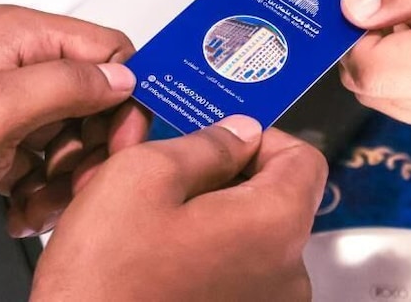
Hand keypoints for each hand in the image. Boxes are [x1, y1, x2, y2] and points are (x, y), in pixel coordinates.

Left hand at [0, 5, 147, 273]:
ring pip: (75, 139)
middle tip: (76, 184)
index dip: (125, 99)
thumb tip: (122, 77)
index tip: (120, 145)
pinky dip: (41, 193)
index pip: (108, 52)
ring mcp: (4, 107)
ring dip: (65, 180)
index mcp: (15, 38)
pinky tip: (19, 211)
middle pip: (96, 100)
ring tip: (36, 203)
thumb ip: (66, 85)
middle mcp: (13, 65)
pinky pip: (46, 165)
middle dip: (94, 150)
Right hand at [32, 118, 327, 300]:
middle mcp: (288, 276)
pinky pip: (235, 278)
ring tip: (148, 221)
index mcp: (275, 226)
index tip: (221, 138)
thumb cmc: (105, 276)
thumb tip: (240, 133)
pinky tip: (154, 260)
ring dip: (208, 222)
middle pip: (275, 202)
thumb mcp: (142, 176)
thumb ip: (205, 145)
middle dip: (224, 181)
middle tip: (166, 177)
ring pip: (248, 241)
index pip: (305, 159)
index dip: (263, 138)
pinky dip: (203, 260)